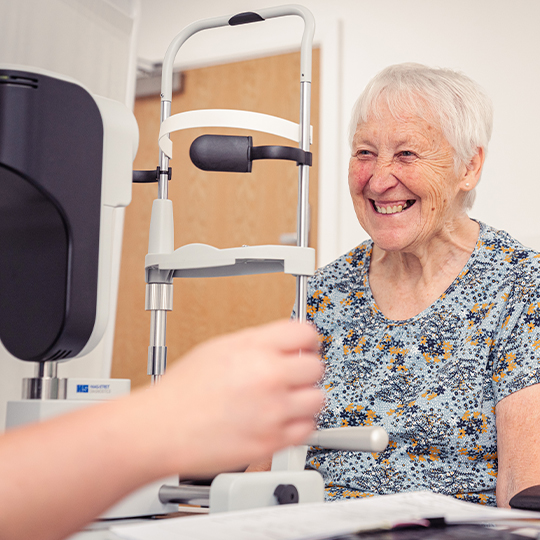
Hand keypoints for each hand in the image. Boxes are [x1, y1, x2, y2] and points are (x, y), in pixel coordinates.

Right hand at [145, 320, 323, 476]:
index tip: (305, 347)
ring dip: (305, 398)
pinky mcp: (271, 441)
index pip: (305, 332)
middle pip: (316, 366)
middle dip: (305, 370)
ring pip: (317, 399)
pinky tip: (282, 419)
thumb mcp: (217, 348)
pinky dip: (298, 425)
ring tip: (288, 400)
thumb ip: (256, 343)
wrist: (161, 429)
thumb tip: (281, 343)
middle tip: (294, 376)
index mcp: (253, 348)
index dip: (306, 340)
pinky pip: (307, 429)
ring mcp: (272, 410)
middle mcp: (267, 375)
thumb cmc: (181, 391)